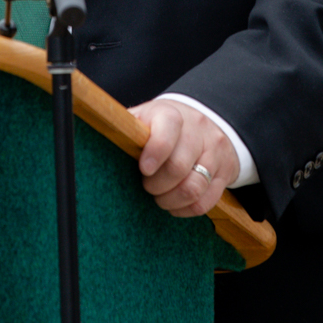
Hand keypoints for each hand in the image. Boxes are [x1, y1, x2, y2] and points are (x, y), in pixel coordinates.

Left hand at [127, 98, 237, 217]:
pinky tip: (175, 204)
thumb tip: (96, 137)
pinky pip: (206, 201)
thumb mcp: (144, 118)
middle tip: (147, 186)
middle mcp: (197, 130)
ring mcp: (214, 151)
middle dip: (157, 185)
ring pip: (194, 187)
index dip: (156, 150)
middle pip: (179, 166)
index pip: (169, 126)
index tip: (144, 169)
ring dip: (171, 200)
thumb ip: (126, 127)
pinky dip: (186, 209)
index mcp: (171, 113)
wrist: (208, 122)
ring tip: (160, 197)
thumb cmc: (163, 126)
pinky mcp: (225, 172)